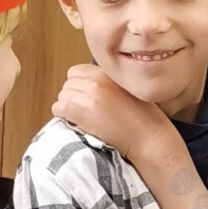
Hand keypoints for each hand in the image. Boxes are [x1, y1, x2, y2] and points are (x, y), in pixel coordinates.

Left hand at [52, 64, 172, 165]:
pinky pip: (59, 108)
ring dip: (68, 107)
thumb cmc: (144, 116)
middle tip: (85, 110)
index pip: (76, 71)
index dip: (79, 85)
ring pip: (62, 96)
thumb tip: (88, 86)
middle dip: (73, 97)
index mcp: (107, 73)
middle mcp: (96, 81)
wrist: (149, 137)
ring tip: (82, 118)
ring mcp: (89, 96)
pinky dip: (63, 116)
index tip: (86, 97)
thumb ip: (109, 82)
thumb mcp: (129, 88)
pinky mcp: (82, 113)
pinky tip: (76, 122)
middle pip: (67, 84)